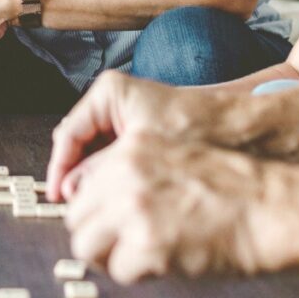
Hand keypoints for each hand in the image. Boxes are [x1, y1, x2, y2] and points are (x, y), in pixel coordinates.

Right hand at [46, 71, 190, 200]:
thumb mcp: (141, 153)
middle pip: (79, 143)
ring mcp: (127, 117)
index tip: (56, 194)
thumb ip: (102, 170)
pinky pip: (114, 157)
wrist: (241, 130)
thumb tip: (70, 190)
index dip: (60, 168)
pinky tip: (116, 197)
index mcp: (110, 93)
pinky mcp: (140, 133)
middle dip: (76, 174)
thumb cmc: (200, 130)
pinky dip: (112, 177)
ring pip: (95, 153)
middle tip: (75, 203)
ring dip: (94, 179)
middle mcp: (115, 101)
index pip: (69, 133)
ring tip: (97, 204)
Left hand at [65, 131, 284, 283]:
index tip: (103, 223)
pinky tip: (166, 261)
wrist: (268, 204)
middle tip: (120, 247)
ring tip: (140, 256)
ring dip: (110, 257)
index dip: (93, 210)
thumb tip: (93, 200)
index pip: (82, 185)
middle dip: (95, 237)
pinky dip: (139, 273)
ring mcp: (133, 209)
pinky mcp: (148, 245)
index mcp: (129, 149)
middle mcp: (124, 174)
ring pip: (86, 247)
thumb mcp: (170, 157)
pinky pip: (120, 271)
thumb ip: (129, 172)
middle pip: (76, 218)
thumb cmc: (229, 185)